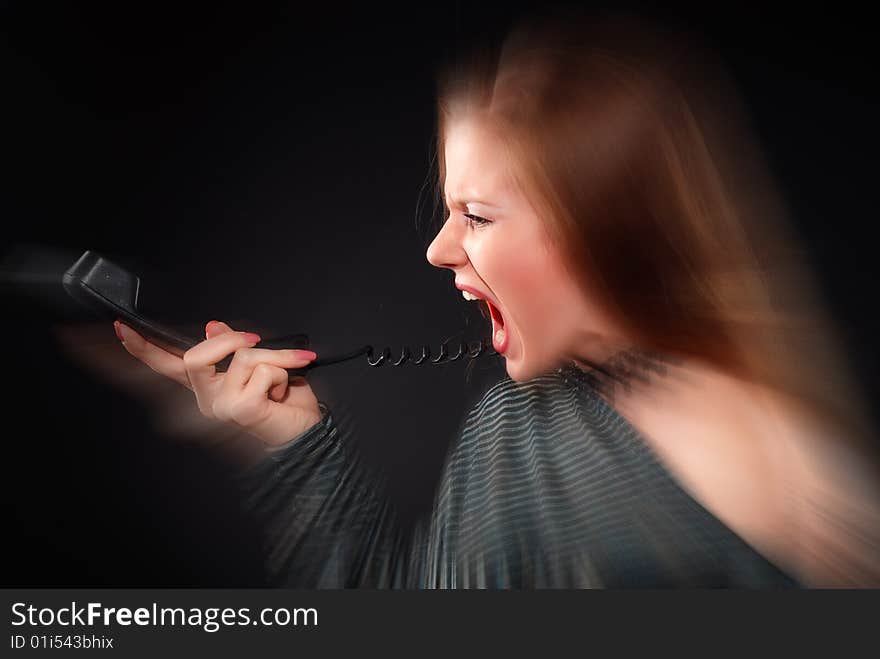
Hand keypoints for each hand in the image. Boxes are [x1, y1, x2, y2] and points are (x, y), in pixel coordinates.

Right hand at [114, 320, 321, 446]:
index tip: (120, 328)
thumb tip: (212, 326)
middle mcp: (209, 399)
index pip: (169, 365)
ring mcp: (221, 407)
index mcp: (209, 386)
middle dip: (230, 340)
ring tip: (283, 378)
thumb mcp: (261, 365)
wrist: (306, 431)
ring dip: (275, 359)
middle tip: (255, 340)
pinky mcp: (241, 410)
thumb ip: (233, 348)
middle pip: (195, 356)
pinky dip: (283, 372)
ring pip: (242, 357)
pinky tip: (281, 393)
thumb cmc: (286, 403)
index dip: (143, 348)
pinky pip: (262, 371)